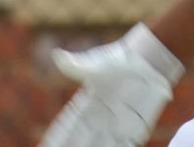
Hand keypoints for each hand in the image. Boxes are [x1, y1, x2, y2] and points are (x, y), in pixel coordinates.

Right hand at [40, 24, 182, 146]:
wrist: (146, 60)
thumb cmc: (119, 59)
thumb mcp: (95, 64)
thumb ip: (76, 67)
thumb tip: (56, 55)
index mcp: (89, 105)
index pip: (70, 126)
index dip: (59, 136)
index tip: (47, 144)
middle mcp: (102, 118)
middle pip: (84, 140)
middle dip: (75, 146)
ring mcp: (119, 123)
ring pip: (103, 145)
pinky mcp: (137, 126)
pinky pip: (127, 144)